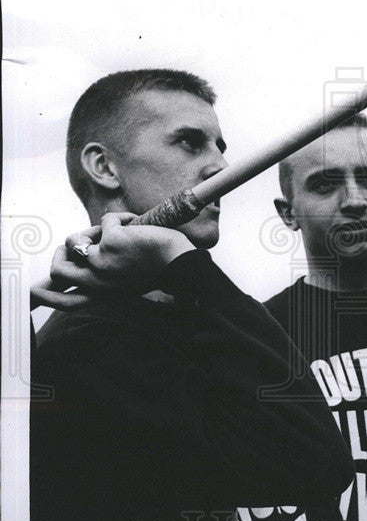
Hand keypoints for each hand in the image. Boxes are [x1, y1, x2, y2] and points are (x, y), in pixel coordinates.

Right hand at [31, 213, 193, 309]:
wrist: (180, 262)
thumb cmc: (159, 269)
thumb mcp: (128, 282)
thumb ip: (105, 276)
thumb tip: (84, 258)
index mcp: (103, 295)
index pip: (68, 302)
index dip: (46, 297)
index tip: (32, 291)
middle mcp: (97, 282)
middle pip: (58, 270)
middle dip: (61, 251)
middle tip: (79, 242)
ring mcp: (101, 262)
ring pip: (74, 240)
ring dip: (91, 230)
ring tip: (115, 230)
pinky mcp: (110, 242)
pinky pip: (104, 221)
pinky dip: (120, 217)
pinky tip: (136, 223)